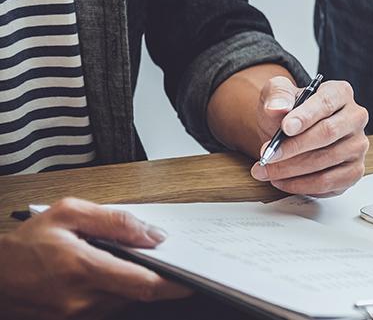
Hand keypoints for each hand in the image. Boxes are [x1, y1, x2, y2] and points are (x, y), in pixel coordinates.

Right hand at [0, 198, 189, 318]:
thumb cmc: (25, 244)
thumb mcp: (67, 214)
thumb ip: (115, 221)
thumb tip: (152, 235)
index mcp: (82, 270)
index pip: (143, 283)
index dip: (175, 283)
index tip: (195, 276)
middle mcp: (82, 300)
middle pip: (139, 294)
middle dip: (159, 278)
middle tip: (173, 261)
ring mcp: (77, 317)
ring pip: (126, 301)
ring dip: (138, 283)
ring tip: (135, 261)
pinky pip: (110, 308)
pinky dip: (120, 291)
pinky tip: (115, 274)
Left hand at [251, 77, 368, 195]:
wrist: (291, 134)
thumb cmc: (289, 112)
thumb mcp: (278, 93)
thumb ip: (277, 95)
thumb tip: (276, 108)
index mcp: (340, 93)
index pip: (326, 103)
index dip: (306, 117)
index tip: (285, 128)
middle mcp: (355, 118)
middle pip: (328, 133)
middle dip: (294, 147)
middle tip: (268, 155)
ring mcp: (358, 146)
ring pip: (326, 161)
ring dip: (292, 169)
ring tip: (267, 170)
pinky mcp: (354, 170)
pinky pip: (328, 183)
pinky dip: (301, 185)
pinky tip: (282, 180)